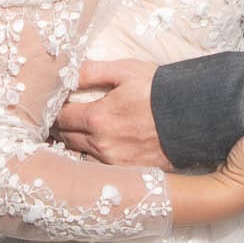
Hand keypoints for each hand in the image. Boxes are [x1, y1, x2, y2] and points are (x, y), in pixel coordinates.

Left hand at [52, 59, 173, 169]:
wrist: (194, 115)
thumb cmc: (159, 89)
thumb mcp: (126, 71)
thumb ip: (92, 71)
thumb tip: (66, 70)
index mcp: (97, 118)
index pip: (60, 117)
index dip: (52, 110)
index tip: (49, 105)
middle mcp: (101, 144)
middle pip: (65, 139)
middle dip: (58, 128)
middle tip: (54, 119)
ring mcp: (114, 162)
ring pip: (79, 155)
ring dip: (72, 144)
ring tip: (72, 133)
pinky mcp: (127, 172)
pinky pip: (98, 168)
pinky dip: (91, 158)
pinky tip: (93, 148)